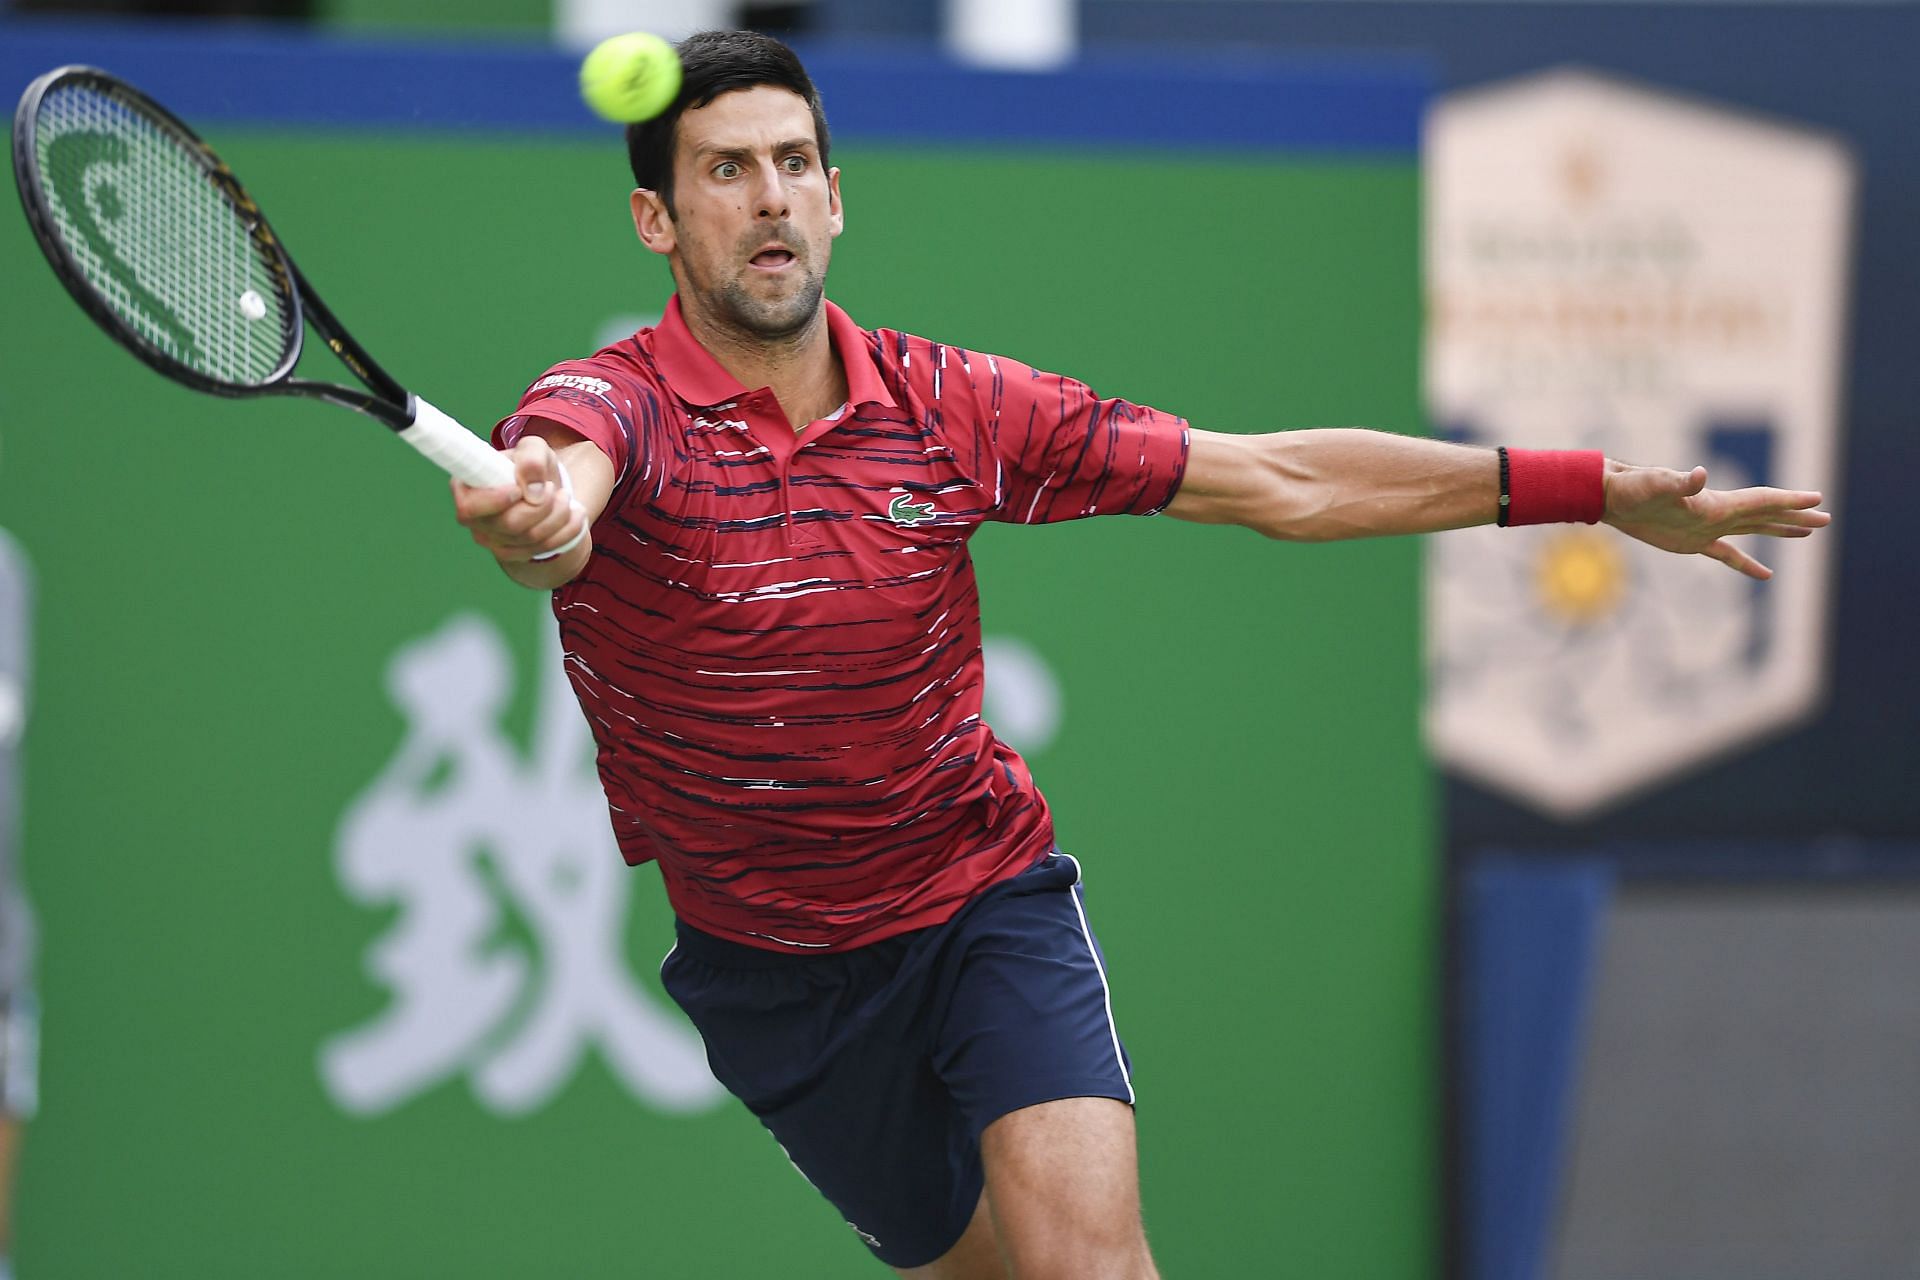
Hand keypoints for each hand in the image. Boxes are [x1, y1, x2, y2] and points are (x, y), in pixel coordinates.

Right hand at [451, 434, 586, 563]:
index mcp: (467, 489)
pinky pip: (546, 548)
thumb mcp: (534, 449)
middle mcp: (475, 519)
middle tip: (552, 488)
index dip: (495, 501)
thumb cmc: (531, 467)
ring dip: (559, 514)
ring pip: (532, 537)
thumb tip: (533, 491)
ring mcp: (492, 540)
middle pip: (510, 524)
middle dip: (542, 505)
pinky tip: (575, 513)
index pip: (469, 508)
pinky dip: (568, 529)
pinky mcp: (514, 553)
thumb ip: (532, 459)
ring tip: (564, 496)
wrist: (545, 491)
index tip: (518, 490)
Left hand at [1602, 461, 1829, 579]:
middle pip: (1766, 514)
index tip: (1818, 499)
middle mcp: (1718, 512)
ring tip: (1807, 532)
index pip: (1762, 500)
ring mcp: (1707, 528)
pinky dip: (1746, 564)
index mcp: (1717, 502)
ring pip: (1754, 530)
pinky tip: (1765, 574)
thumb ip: (1680, 482)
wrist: (1613, 498)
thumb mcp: (1657, 485)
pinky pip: (1727, 555)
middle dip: (1796, 516)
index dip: (1789, 500)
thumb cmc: (1635, 488)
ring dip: (1779, 530)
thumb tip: (1700, 473)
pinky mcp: (1692, 543)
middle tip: (1826, 519)